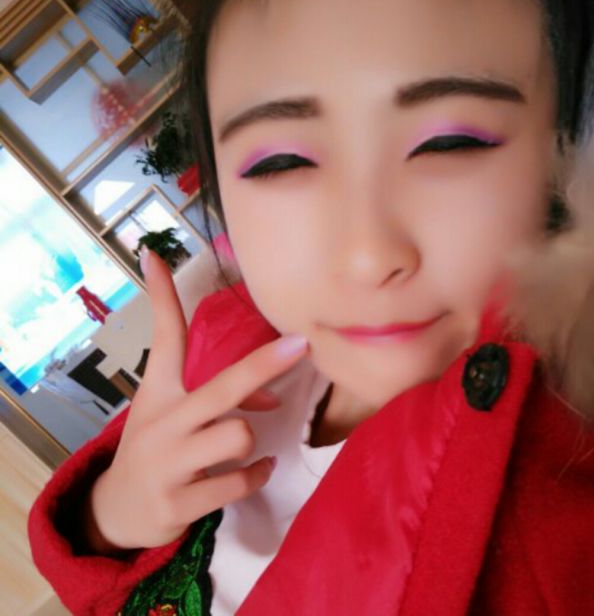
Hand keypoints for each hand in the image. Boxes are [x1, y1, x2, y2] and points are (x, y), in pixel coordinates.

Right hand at [87, 248, 308, 550]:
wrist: (117, 511)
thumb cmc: (155, 446)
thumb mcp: (166, 408)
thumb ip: (216, 394)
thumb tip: (272, 395)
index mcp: (158, 393)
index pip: (164, 339)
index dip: (162, 298)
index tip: (157, 256)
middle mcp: (163, 423)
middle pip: (222, 387)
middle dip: (263, 365)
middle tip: (301, 345)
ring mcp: (169, 464)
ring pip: (239, 435)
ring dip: (249, 441)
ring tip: (238, 447)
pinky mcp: (180, 503)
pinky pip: (240, 481)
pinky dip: (257, 475)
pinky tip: (257, 471)